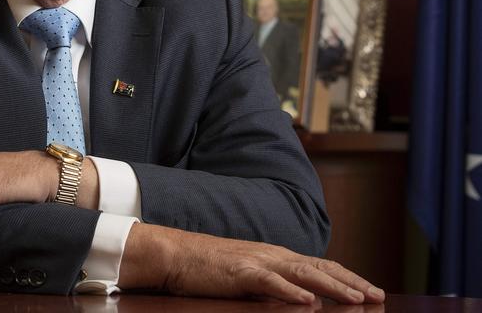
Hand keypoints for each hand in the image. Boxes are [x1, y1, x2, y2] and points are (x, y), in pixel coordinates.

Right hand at [120, 224, 384, 304]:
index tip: (372, 291)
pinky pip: (273, 282)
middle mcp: (275, 255)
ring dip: (334, 287)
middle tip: (378, 296)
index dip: (348, 278)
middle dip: (352, 282)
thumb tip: (301, 300)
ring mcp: (260, 261)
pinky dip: (294, 291)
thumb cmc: (211, 269)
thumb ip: (274, 285)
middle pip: (322, 267)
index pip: (322, 267)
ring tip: (357, 299)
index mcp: (278, 257)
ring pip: (305, 273)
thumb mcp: (249, 277)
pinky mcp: (243, 272)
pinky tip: (310, 301)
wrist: (177, 254)